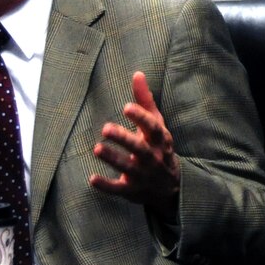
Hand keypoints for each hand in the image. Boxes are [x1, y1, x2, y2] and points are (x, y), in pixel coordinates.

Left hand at [91, 72, 180, 220]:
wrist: (172, 188)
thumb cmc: (159, 148)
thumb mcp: (157, 125)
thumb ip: (145, 101)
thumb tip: (137, 74)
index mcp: (160, 140)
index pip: (153, 128)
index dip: (141, 118)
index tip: (126, 107)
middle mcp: (153, 158)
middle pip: (140, 148)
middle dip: (124, 139)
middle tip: (105, 128)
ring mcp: (143, 176)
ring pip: (129, 168)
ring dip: (114, 159)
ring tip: (97, 148)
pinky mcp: (133, 191)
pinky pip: (119, 189)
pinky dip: (107, 186)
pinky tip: (92, 179)